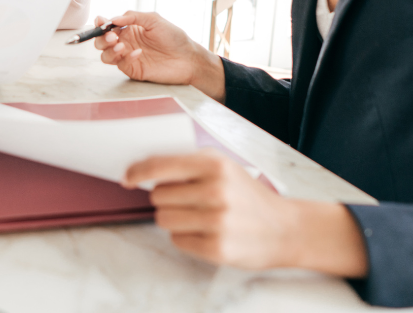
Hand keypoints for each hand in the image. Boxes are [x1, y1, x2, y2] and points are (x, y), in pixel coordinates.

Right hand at [92, 11, 224, 99]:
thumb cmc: (174, 37)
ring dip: (109, 50)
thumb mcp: (154, 20)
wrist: (188, 58)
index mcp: (128, 29)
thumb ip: (133, 17)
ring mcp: (128, 57)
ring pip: (106, 55)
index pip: (107, 26)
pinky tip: (138, 53)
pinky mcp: (133, 69)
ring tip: (120, 46)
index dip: (100, 23)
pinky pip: (121, 65)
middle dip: (102, 38)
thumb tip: (114, 19)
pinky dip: (126, 58)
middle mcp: (125, 42)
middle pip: (101, 42)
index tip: (101, 22)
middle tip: (112, 36)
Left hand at [123, 150, 367, 276]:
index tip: (126, 177)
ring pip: (163, 218)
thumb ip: (188, 164)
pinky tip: (205, 232)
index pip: (160, 166)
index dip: (137, 172)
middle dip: (165, 198)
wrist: (287, 229)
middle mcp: (215, 191)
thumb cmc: (248, 195)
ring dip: (172, 218)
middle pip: (158, 195)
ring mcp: (216, 222)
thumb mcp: (224, 166)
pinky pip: (177, 241)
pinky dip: (185, 237)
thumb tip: (145, 169)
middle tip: (185, 200)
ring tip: (195, 216)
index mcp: (214, 165)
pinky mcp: (217, 248)